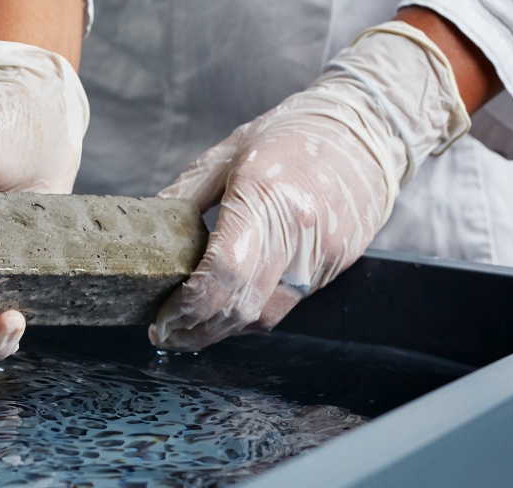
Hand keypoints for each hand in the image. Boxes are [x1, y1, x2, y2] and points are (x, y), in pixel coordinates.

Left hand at [150, 22, 469, 350]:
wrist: (366, 130)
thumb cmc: (291, 134)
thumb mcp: (228, 153)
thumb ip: (184, 195)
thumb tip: (146, 231)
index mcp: (264, 197)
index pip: (222, 271)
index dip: (188, 306)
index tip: (161, 318)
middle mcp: (297, 233)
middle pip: (241, 306)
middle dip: (197, 331)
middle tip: (166, 333)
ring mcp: (320, 255)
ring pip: (264, 316)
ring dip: (223, 331)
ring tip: (191, 328)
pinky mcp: (334, 266)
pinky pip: (286, 306)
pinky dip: (252, 315)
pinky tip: (229, 309)